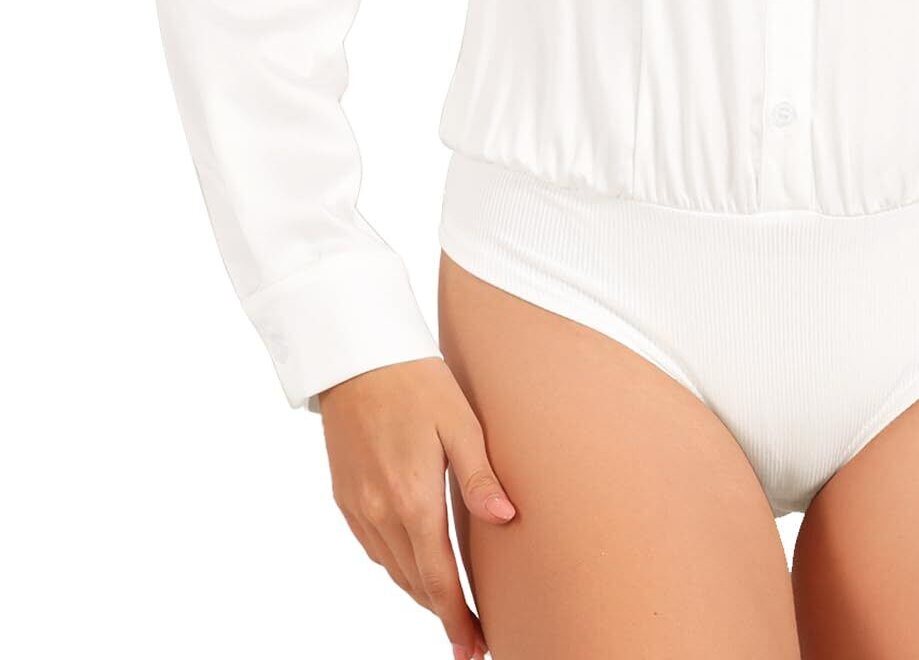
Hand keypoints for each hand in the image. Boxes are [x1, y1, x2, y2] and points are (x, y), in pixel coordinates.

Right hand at [320, 356, 514, 659]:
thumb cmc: (417, 381)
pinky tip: (414, 562)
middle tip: (471, 637)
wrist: (357, 355)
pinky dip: (396, 565)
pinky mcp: (344, 495)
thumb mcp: (461, 422)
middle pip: (415, 582)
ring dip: (420, 591)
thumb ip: (480, 477)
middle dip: (443, 613)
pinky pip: (373, 547)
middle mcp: (380, 512)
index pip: (439, 578)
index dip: (458, 618)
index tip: (476, 647)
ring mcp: (358, 506)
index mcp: (413, 499)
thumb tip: (506, 520)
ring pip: (392, 569)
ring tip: (449, 606)